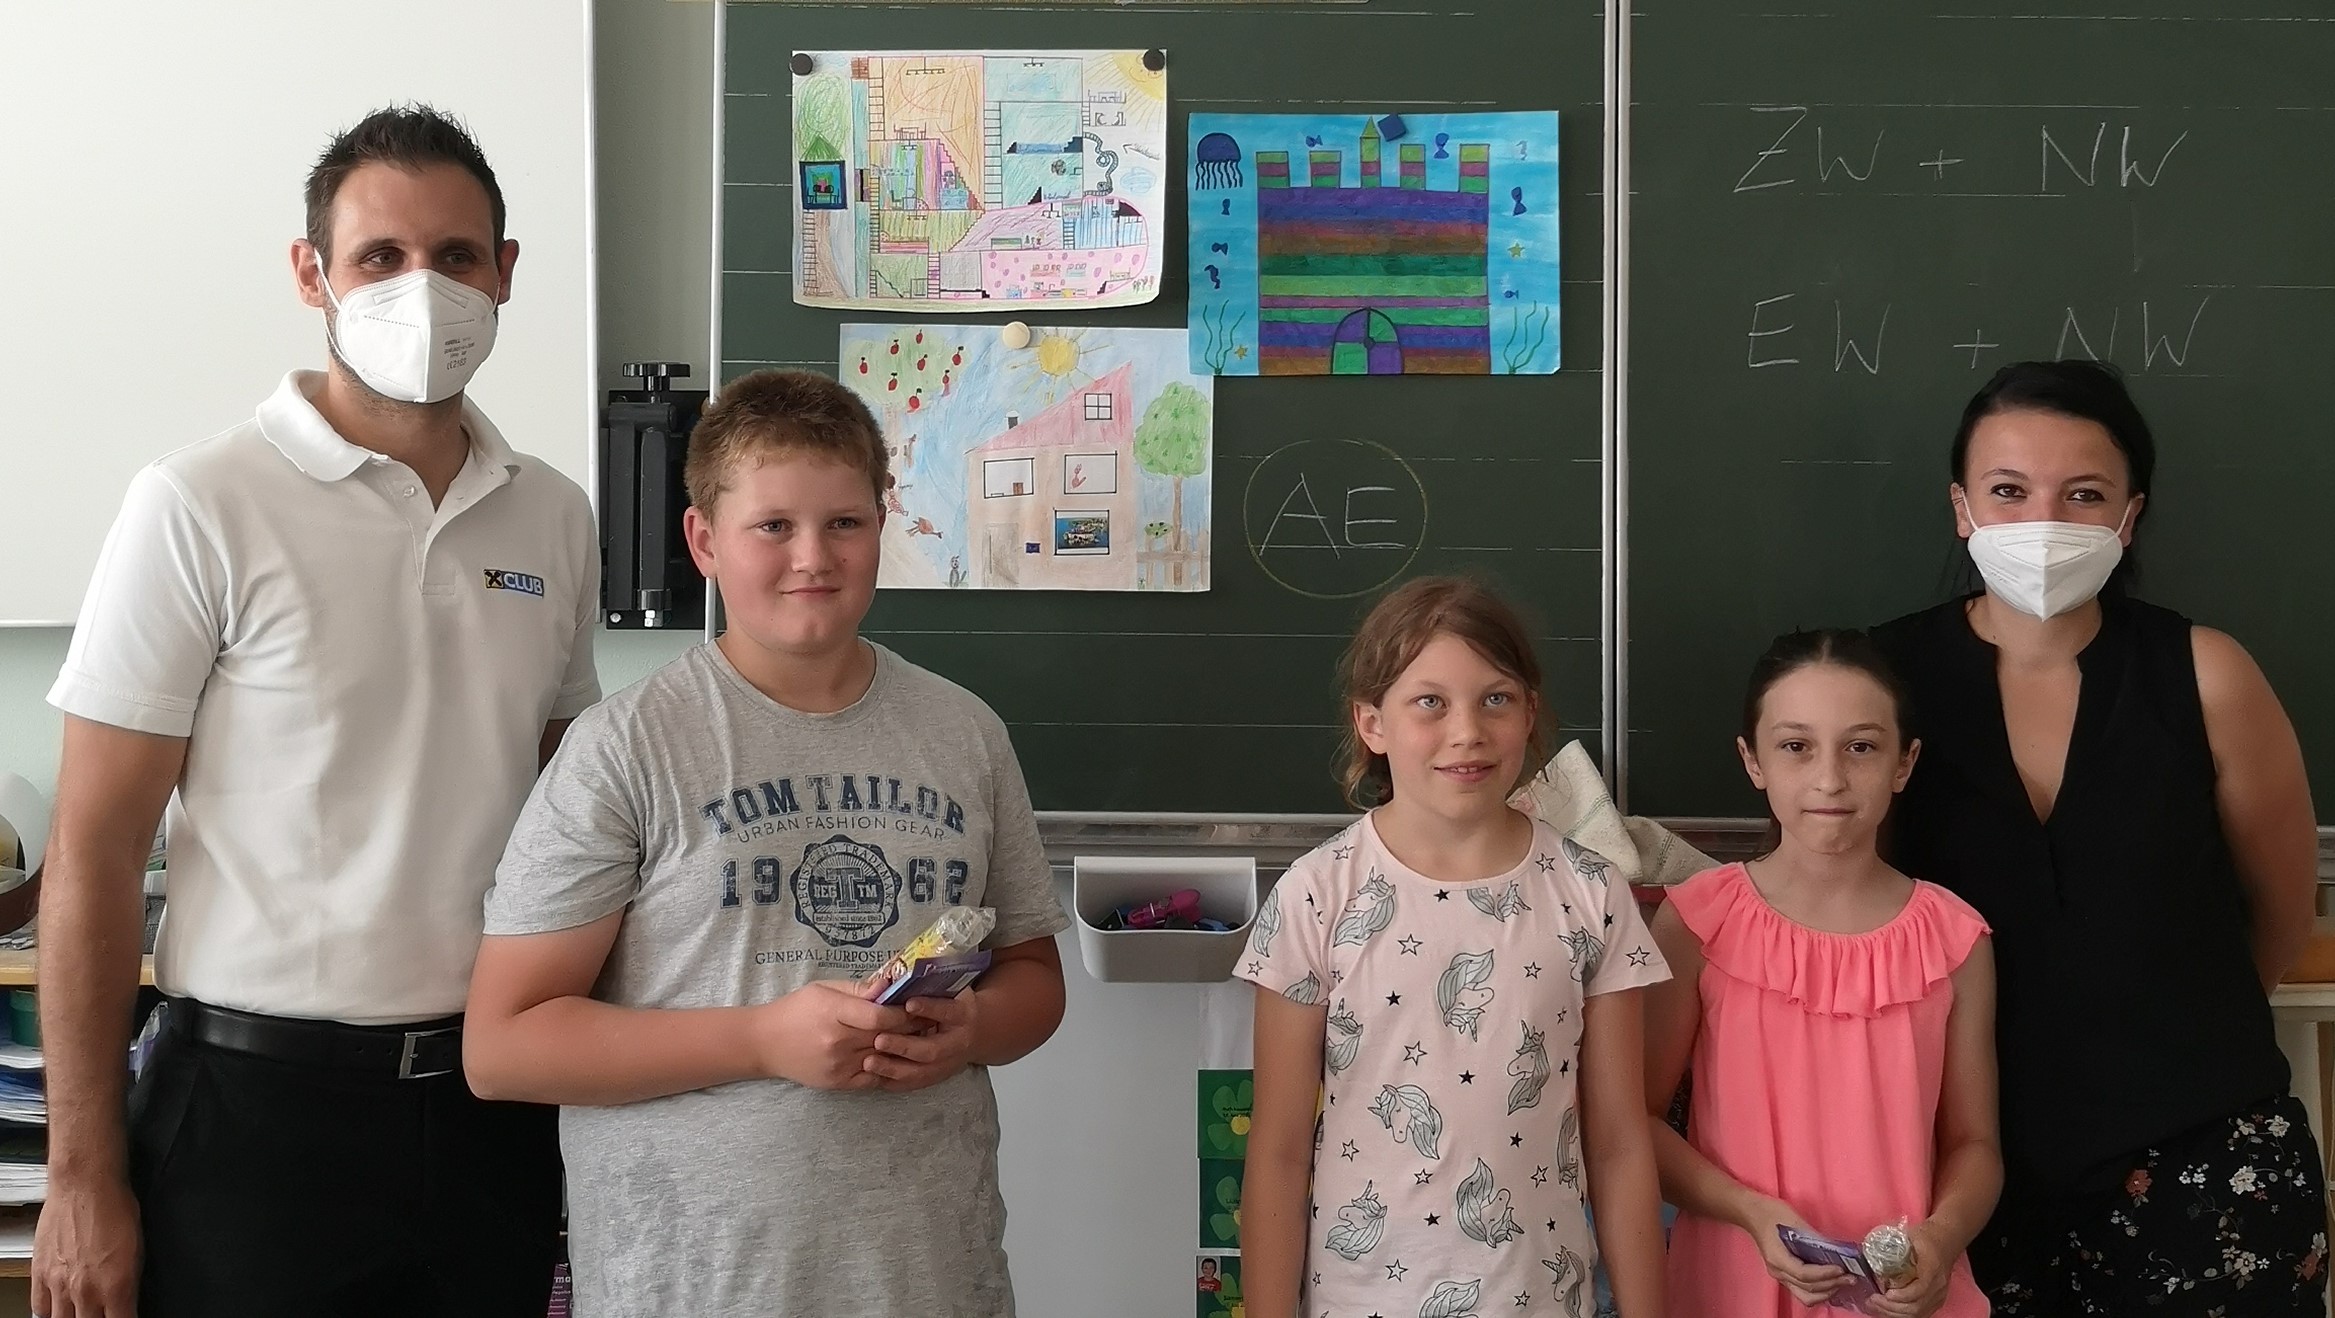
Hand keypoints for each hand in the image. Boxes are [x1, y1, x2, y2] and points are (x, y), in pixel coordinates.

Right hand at [32, 1172, 140, 1317]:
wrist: (85, 1185)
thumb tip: (127, 1302)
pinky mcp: (39, 1274)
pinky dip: (49, 1312)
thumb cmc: (116, 1209)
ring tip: (81, 1312)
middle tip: (101, 1313)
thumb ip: (128, 1283)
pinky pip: (40, 1308)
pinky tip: (59, 1309)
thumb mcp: (137, 1250)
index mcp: (117, 1286)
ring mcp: (59, 1284)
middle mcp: (86, 1291)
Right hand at [754, 980, 915, 1089]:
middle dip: (912, 1029)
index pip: (881, 1017)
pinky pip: (874, 1078)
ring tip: (920, 1038)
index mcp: (834, 1013)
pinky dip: (888, 1068)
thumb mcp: (825, 989)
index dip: (904, 1012)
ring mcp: (838, 1066)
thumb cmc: (797, 1010)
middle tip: (930, 1020)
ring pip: (884, 1058)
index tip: (917, 1006)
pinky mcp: (838, 1084)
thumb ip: (860, 989)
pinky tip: (897, 1058)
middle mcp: (837, 1043)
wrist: (764, 1044)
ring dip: (904, 1049)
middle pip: (887, 1037)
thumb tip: (892, 984)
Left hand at [863, 988, 981, 1091]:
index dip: (929, 1008)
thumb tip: (896, 976)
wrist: (979, 1032)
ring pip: (921, 1072)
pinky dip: (892, 1082)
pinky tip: (873, 1076)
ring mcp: (948, 1064)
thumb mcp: (951, 989)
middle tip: (879, 1040)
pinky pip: (913, 1084)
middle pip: (932, 1049)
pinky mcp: (936, 1078)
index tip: (909, 1003)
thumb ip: (927, 985)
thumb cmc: (956, 1005)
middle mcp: (957, 1042)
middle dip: (904, 1047)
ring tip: (869, 1062)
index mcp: (963, 1015)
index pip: (947, 1011)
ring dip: (893, 1069)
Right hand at [1738, 1196, 1856, 1308]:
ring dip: (1826, 1292)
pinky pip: (1803, 1290)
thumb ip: (1815, 1238)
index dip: (1825, 1274)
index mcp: (1778, 1259)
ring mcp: (1780, 1275)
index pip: (1804, 1274)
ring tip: (1842, 1282)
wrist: (1752, 1213)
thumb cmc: (1772, 1213)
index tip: (1842, 1268)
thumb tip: (1837, 1251)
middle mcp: (1778, 1272)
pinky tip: (1831, 1282)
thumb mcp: (1795, 1221)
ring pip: (1805, 1296)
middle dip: (1831, 1285)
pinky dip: (1819, 1290)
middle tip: (1850, 1277)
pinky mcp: (1784, 1274)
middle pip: (1807, 1289)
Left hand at [1865, 1221, 1953, 1317]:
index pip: (1920, 1289)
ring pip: (1916, 1314)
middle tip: (1872, 1300)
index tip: (1886, 1293)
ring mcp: (1938, 1296)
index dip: (1902, 1295)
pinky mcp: (1935, 1301)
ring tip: (1875, 1305)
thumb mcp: (1909, 1236)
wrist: (1945, 1242)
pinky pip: (1919, 1314)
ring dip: (1893, 1313)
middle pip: (1916, 1306)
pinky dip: (1900, 1314)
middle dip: (1891, 1307)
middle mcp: (1938, 1285)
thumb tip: (1867, 1252)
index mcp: (1932, 1267)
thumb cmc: (1925, 1238)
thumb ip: (1892, 1246)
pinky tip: (1886, 1309)